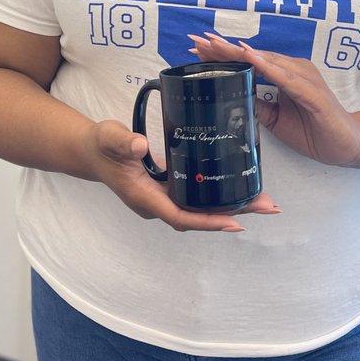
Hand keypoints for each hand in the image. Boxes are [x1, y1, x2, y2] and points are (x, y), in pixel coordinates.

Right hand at [83, 117, 279, 231]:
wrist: (91, 152)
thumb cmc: (101, 145)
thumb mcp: (109, 138)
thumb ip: (123, 141)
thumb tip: (140, 146)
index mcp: (145, 197)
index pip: (180, 216)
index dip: (207, 221)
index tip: (235, 222)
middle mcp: (157, 204)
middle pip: (199, 217)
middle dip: (233, 214)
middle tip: (268, 206)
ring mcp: (163, 198)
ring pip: (201, 209)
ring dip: (231, 206)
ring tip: (263, 200)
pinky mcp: (169, 189)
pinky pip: (197, 198)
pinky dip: (218, 196)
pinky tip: (238, 187)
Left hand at [189, 33, 359, 167]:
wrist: (347, 145)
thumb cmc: (314, 130)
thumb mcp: (275, 120)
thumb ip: (257, 105)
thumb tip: (231, 99)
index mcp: (284, 74)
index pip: (248, 60)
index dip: (223, 54)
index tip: (197, 49)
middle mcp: (293, 69)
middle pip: (253, 55)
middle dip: (223, 48)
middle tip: (196, 40)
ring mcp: (304, 78)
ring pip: (266, 61)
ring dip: (240, 53)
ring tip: (215, 46)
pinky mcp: (312, 92)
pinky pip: (287, 78)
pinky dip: (268, 68)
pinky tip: (252, 60)